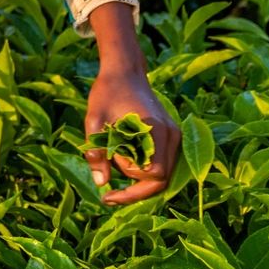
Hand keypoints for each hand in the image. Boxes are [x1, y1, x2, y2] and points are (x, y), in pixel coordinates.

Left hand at [84, 8, 178, 205]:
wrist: (124, 71)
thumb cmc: (107, 91)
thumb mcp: (94, 120)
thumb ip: (97, 151)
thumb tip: (101, 183)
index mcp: (156, 130)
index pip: (155, 174)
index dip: (133, 184)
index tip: (109, 186)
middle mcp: (172, 135)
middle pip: (162, 180)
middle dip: (136, 193)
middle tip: (108, 198)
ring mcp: (174, 136)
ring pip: (164, 175)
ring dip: (139, 183)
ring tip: (112, 181)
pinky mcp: (170, 136)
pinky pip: (162, 164)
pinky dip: (143, 172)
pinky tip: (122, 169)